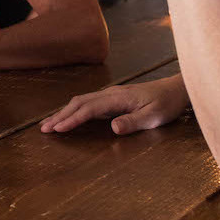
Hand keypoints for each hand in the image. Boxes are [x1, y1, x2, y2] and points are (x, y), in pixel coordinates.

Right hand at [39, 75, 189, 134]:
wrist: (176, 89)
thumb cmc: (167, 104)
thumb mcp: (155, 116)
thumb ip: (133, 122)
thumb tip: (112, 128)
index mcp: (118, 98)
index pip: (89, 109)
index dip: (72, 119)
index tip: (57, 130)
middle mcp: (111, 94)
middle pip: (79, 103)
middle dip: (60, 115)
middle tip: (43, 129)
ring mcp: (111, 95)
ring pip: (81, 102)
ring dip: (64, 112)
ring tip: (50, 124)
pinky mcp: (113, 99)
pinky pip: (88, 104)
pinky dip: (74, 110)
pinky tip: (69, 117)